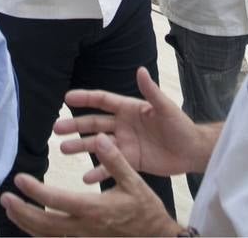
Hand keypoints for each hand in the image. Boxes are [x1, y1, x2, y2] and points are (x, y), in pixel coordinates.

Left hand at [1, 134, 180, 237]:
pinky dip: (39, 232)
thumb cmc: (146, 209)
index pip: (56, 201)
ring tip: (11, 209)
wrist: (156, 237)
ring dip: (26, 223)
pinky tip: (30, 223)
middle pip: (44, 225)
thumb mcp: (134, 181)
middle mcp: (84, 228)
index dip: (35, 190)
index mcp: (94, 209)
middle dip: (21, 212)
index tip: (19, 179)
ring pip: (46, 236)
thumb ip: (115, 160)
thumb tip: (99, 138)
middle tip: (5, 198)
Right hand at [55, 67, 212, 177]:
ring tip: (64, 149)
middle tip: (56, 129)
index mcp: (129, 108)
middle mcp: (123, 125)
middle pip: (94, 123)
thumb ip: (151, 91)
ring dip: (80, 146)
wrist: (191, 151)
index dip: (85, 98)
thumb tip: (140, 69)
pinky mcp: (129, 161)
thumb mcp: (165, 107)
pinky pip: (110, 166)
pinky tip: (86, 178)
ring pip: (97, 144)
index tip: (66, 97)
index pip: (103, 100)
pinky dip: (98, 171)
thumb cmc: (180, 125)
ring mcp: (124, 144)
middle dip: (75, 125)